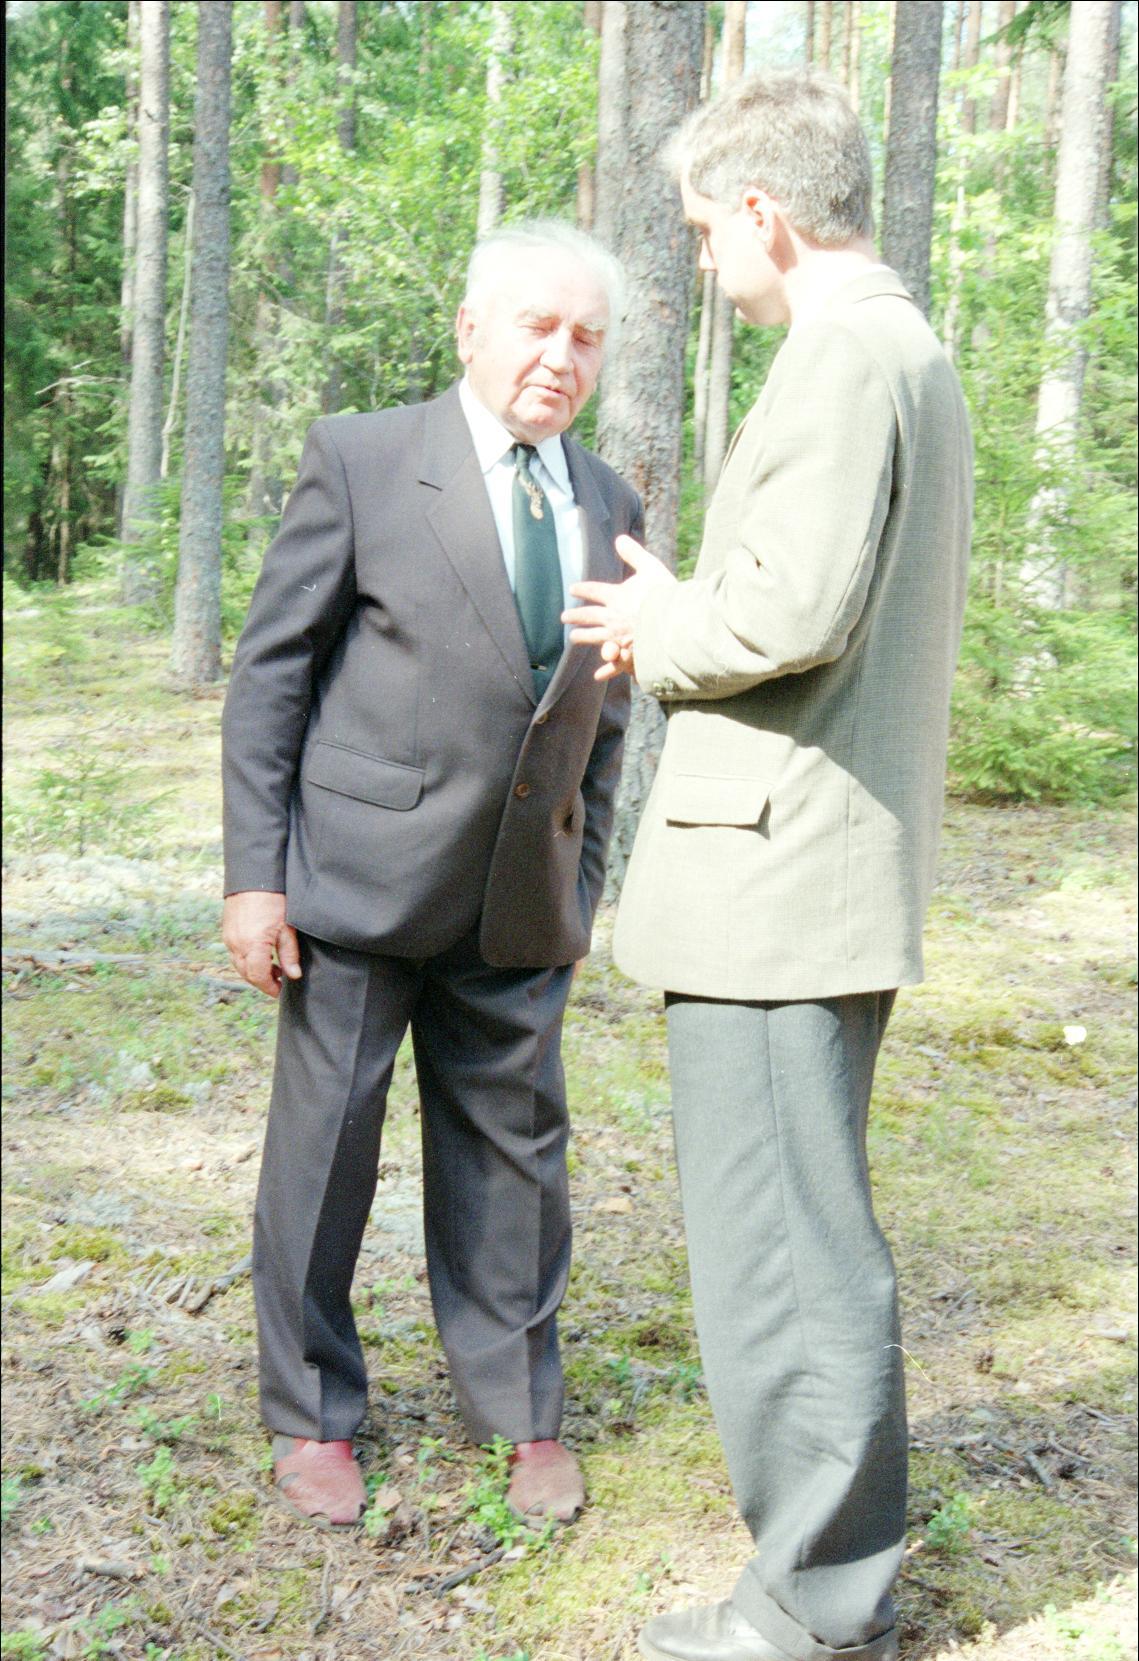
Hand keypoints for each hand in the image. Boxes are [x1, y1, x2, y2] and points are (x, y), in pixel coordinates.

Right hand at [223, 890, 301, 997]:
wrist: (253, 877)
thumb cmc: (273, 900)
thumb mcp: (287, 928)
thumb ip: (289, 954)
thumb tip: (293, 975)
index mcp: (252, 946)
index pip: (258, 977)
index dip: (269, 987)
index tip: (280, 991)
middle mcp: (236, 945)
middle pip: (247, 974)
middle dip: (262, 981)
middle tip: (279, 982)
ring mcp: (229, 938)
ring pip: (240, 964)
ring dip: (255, 970)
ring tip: (274, 968)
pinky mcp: (227, 931)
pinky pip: (235, 953)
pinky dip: (247, 959)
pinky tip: (261, 954)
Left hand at [563, 535, 675, 680]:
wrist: (677, 623)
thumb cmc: (665, 595)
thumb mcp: (650, 567)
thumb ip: (634, 554)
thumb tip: (619, 538)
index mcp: (616, 596)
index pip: (594, 591)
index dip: (583, 589)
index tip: (573, 589)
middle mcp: (612, 618)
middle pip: (589, 616)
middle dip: (576, 615)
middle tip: (565, 617)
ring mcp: (618, 638)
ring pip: (595, 638)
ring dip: (583, 637)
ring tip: (573, 638)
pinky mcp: (628, 654)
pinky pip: (613, 663)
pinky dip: (606, 670)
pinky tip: (597, 676)